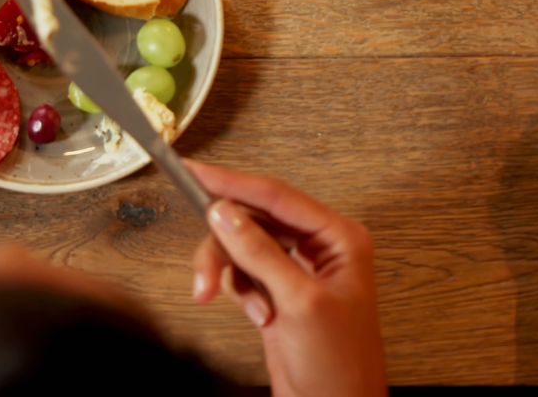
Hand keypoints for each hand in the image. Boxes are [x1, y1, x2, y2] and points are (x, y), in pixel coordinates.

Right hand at [189, 162, 385, 396]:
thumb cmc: (339, 365)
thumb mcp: (298, 303)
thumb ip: (260, 253)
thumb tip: (225, 213)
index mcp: (339, 238)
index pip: (277, 196)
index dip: (233, 183)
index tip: (197, 172)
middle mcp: (320, 247)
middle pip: (255, 220)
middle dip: (225, 245)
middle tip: (203, 271)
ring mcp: (298, 270)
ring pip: (244, 246)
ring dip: (229, 272)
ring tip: (218, 299)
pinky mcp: (280, 291)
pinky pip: (245, 272)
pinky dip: (240, 291)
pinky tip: (256, 315)